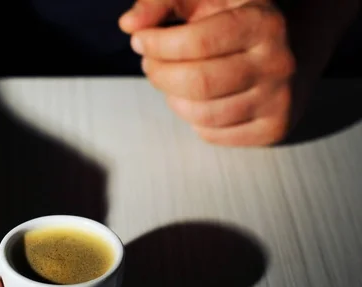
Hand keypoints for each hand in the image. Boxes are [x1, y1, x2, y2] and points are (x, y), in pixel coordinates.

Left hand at [120, 0, 295, 145]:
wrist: (296, 47)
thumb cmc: (235, 19)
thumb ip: (162, 1)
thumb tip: (128, 25)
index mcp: (263, 22)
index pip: (197, 43)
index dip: (157, 44)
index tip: (140, 40)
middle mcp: (278, 63)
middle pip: (197, 84)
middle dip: (159, 74)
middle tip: (149, 63)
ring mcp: (279, 100)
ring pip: (201, 115)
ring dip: (172, 98)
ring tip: (172, 78)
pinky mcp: (272, 129)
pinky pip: (211, 134)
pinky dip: (192, 119)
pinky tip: (197, 99)